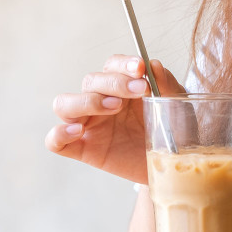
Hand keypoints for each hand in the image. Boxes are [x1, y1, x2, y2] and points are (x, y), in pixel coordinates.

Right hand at [45, 55, 185, 183]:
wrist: (172, 167)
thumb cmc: (172, 132)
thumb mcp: (176, 106)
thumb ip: (166, 84)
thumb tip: (153, 65)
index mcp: (122, 87)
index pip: (111, 65)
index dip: (123, 64)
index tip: (141, 69)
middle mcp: (101, 102)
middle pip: (90, 81)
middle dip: (114, 83)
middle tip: (140, 91)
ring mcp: (89, 125)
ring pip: (64, 104)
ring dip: (86, 101)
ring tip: (113, 108)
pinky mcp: (83, 149)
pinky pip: (55, 141)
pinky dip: (58, 133)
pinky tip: (79, 131)